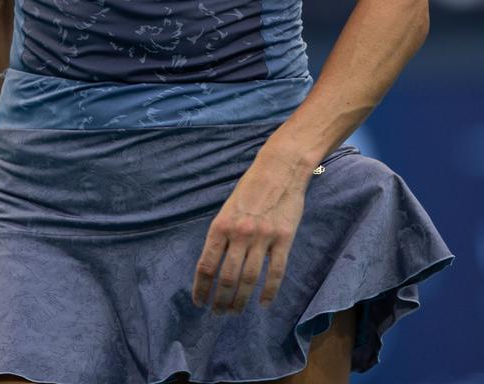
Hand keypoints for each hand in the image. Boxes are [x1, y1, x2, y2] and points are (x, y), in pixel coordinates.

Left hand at [191, 152, 308, 314]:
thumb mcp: (228, 208)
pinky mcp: (284, 239)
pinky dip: (269, 291)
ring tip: (235, 312)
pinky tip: (263, 303)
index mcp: (221, 225)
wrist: (279, 169)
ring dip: (241, 300)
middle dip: (221, 300)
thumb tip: (214, 264)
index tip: (199, 302)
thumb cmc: (250, 187)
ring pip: (249, 279)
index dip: (201, 288)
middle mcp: (240, 234)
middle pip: (227, 277)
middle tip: (218, 313)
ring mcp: (263, 238)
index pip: (206, 265)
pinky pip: (275, 272)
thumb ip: (222, 234)